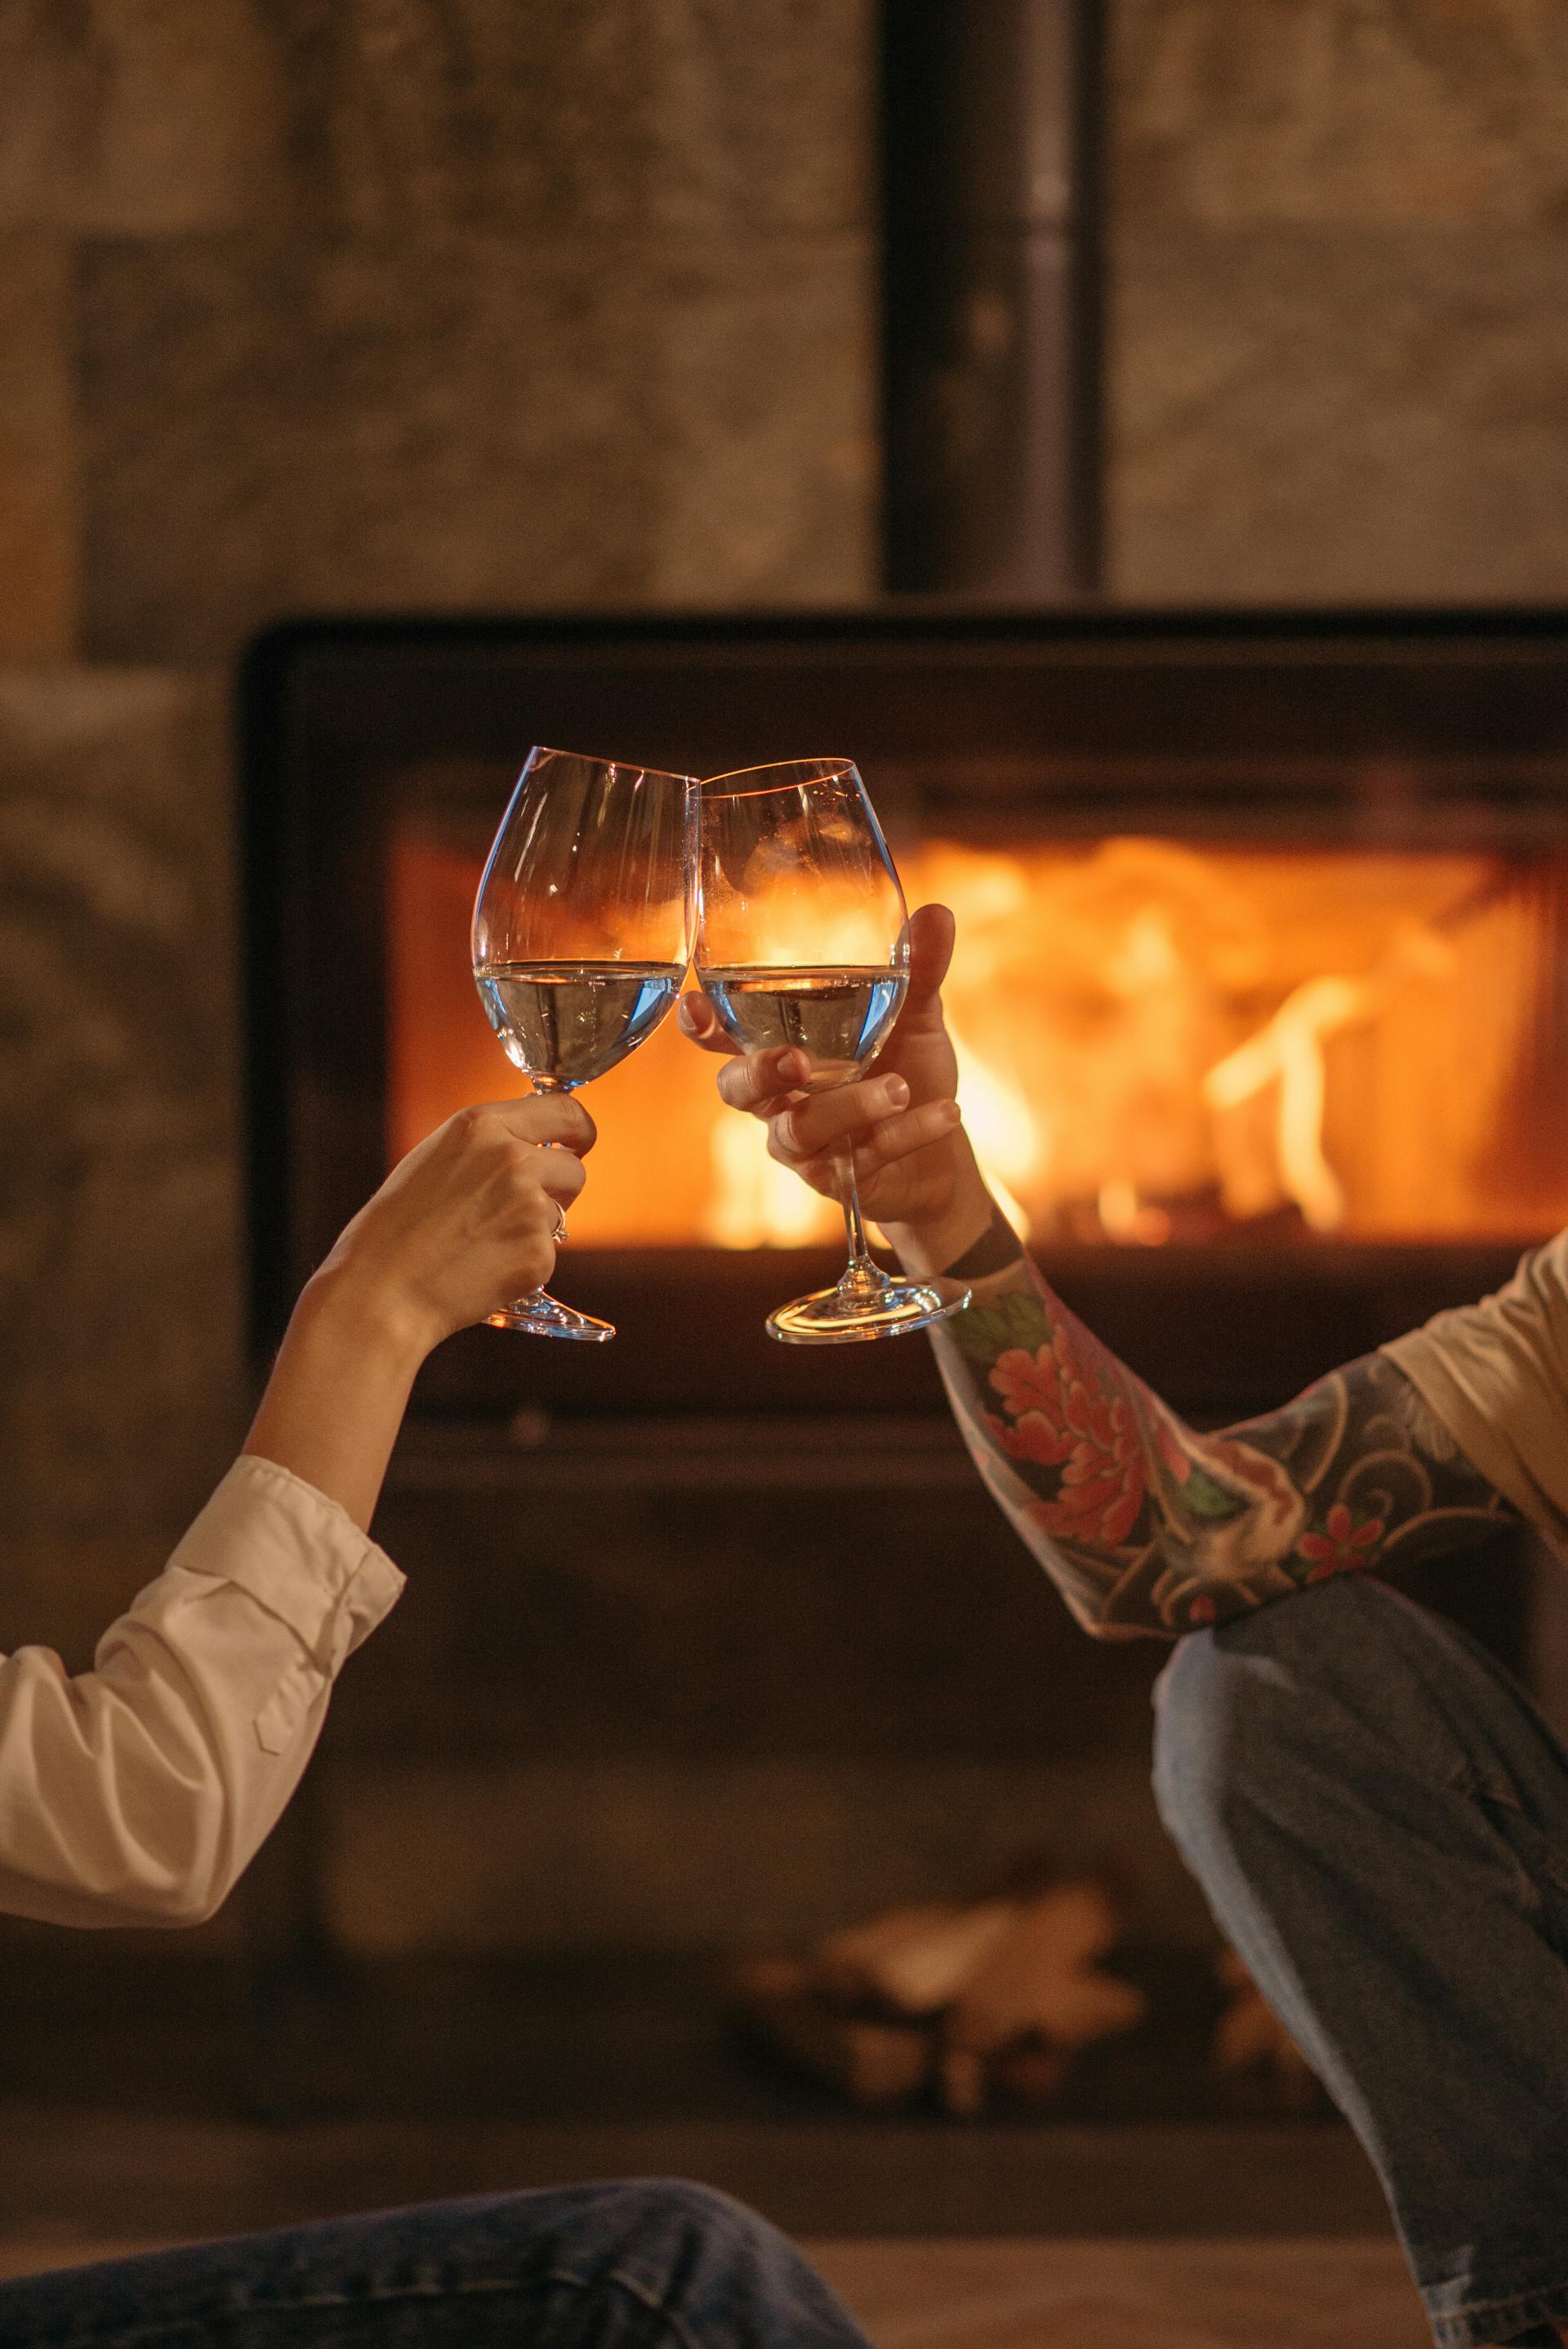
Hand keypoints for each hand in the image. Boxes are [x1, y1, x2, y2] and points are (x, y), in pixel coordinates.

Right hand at [309, 1093, 595, 1358]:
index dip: (577, 1131)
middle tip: (519, 1211)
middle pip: (573, 1168)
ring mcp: (529, 1205)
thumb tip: (532, 1144)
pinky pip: (547, 1254)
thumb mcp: (435, 1159)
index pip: (564, 1111)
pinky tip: (483, 1270)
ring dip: (536, 1227)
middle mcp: (512, 1158)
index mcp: (481, 1126)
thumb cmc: (395, 1230)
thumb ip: (486, 1146)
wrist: (382, 1290)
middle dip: (557, 1189)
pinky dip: (524, 1265)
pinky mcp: (539, 1252)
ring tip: (483, 1243)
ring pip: (561, 1214)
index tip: (578, 1143)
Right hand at [678, 903, 993, 1269]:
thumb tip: (937, 913)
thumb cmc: (909, 1072)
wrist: (941, 1157)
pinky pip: (860, 1158)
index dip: (701, 1026)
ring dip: (849, 1107)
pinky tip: (947, 1114)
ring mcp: (803, 1145)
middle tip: (797, 1060)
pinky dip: (905, 1133)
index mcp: (780, 1049)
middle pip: (737, 1089)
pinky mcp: (836, 1180)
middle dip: (760, 1072)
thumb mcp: (916, 1020)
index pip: (722, 1038)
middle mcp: (779, 1099)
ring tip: (900, 1088)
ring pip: (798, 1130)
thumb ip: (917, 972)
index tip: (694, 1004)